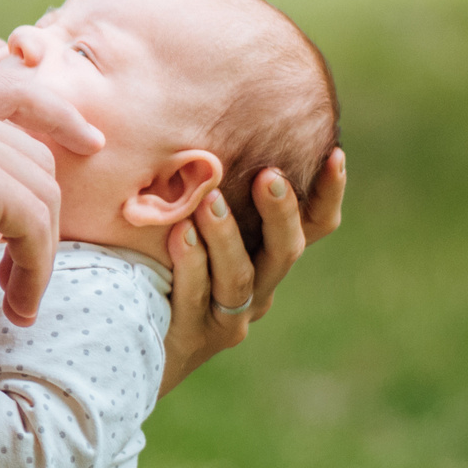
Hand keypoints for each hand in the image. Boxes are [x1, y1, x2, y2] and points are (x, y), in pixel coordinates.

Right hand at [0, 66, 101, 332]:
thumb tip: (12, 207)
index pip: (12, 88)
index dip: (58, 116)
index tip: (88, 143)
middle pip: (35, 149)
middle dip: (43, 212)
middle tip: (27, 267)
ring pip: (42, 190)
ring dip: (40, 251)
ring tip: (15, 293)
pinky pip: (36, 226)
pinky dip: (36, 270)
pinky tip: (16, 301)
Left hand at [160, 150, 346, 392]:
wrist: (134, 340)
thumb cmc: (164, 262)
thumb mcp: (197, 222)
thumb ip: (211, 187)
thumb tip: (211, 127)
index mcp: (269, 258)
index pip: (315, 226)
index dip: (329, 194)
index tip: (333, 153)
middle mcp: (260, 288)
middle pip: (285, 251)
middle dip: (279, 212)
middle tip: (268, 176)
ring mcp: (229, 317)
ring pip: (240, 277)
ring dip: (227, 237)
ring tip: (209, 201)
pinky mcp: (194, 336)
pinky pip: (196, 297)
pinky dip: (190, 264)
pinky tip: (179, 234)